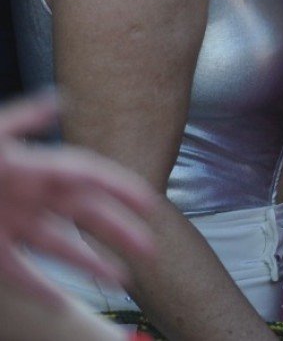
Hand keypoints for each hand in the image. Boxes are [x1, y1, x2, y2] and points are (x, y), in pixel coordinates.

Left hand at [0, 93, 156, 306]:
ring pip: (60, 246)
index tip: (149, 202)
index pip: (88, 176)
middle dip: (118, 229)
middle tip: (150, 248)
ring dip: (91, 261)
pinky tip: (63, 301)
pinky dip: (42, 286)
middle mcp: (30, 196)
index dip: (120, 187)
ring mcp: (11, 224)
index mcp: (34, 166)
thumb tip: (61, 99)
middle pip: (83, 214)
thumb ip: (22, 120)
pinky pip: (21, 271)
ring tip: (122, 278)